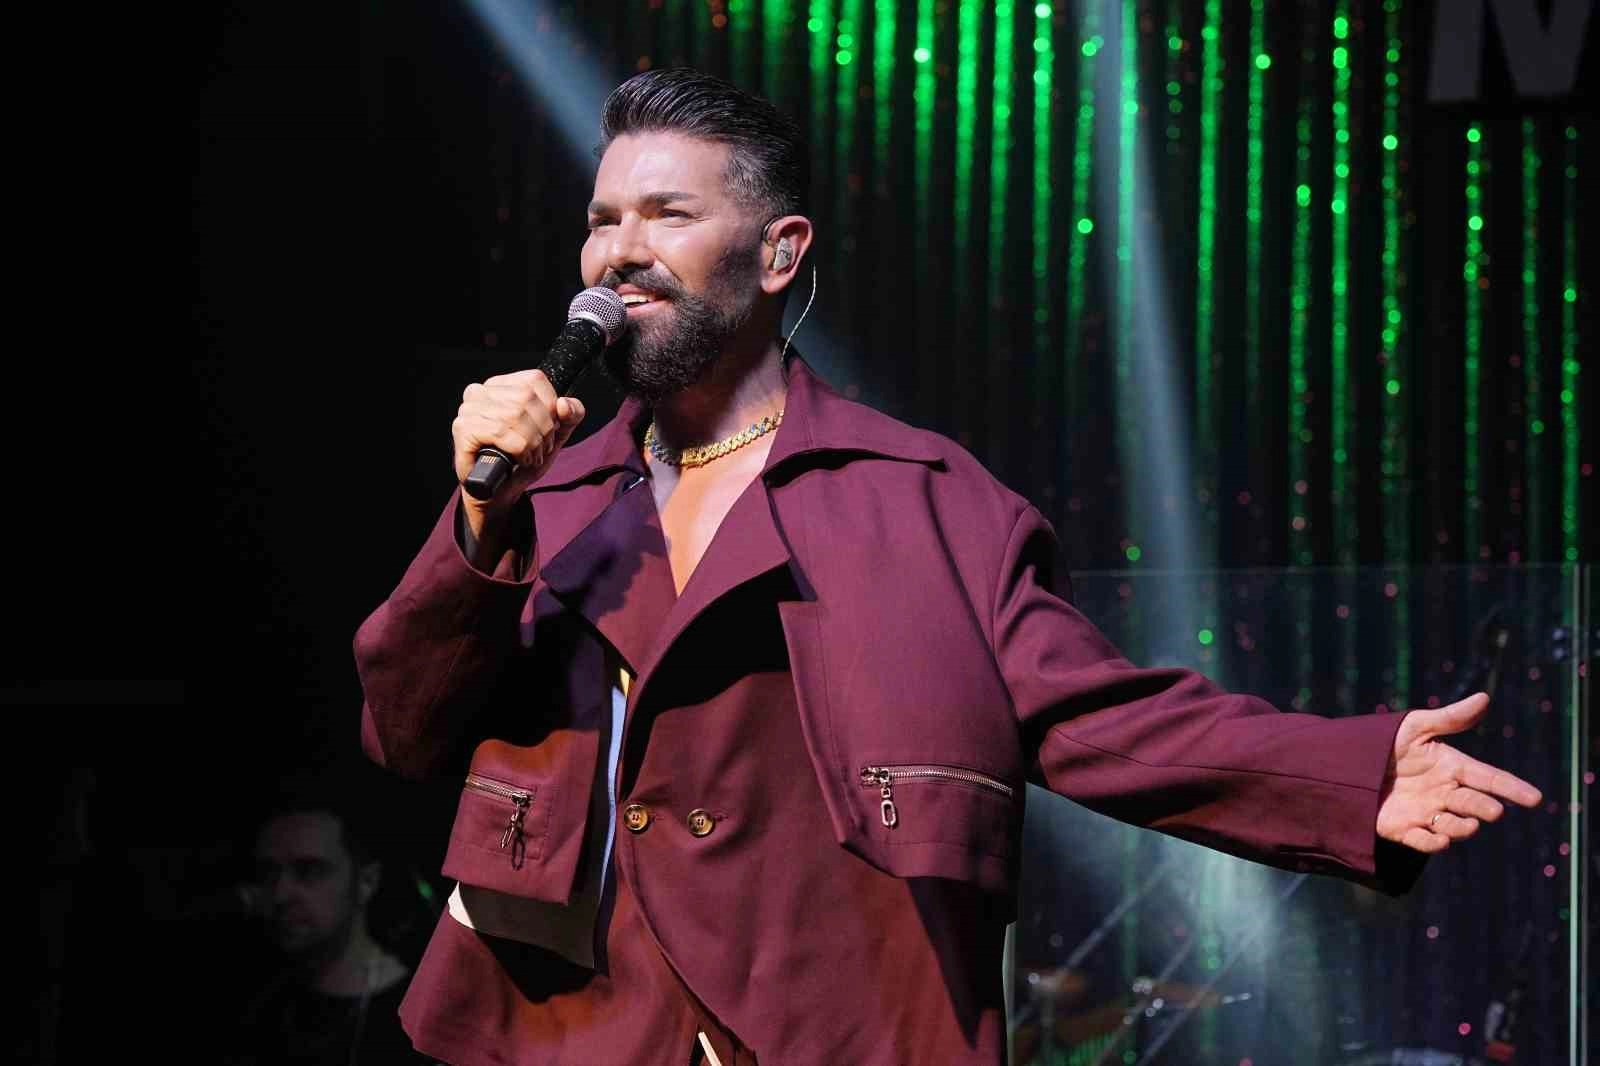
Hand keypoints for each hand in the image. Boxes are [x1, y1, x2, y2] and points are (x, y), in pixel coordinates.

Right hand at [452, 370, 585, 536]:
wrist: (498, 492)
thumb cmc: (522, 459)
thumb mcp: (556, 434)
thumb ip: (571, 414)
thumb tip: (564, 404)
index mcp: (501, 385)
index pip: (535, 380)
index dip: (550, 407)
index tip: (549, 429)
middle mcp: (480, 392)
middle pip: (526, 398)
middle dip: (543, 429)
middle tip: (541, 448)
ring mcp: (469, 409)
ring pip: (514, 414)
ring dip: (532, 442)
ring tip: (531, 456)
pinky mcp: (463, 429)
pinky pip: (499, 431)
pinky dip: (518, 448)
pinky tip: (519, 459)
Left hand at [1376, 692, 1541, 853]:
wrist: (1343, 765)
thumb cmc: (1382, 742)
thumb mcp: (1414, 726)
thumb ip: (1449, 717)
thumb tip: (1485, 698)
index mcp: (1451, 766)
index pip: (1489, 778)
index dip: (1512, 788)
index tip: (1535, 798)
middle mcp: (1444, 792)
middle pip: (1476, 804)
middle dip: (1486, 808)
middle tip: (1491, 809)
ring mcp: (1426, 812)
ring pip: (1457, 827)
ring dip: (1462, 827)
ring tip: (1462, 821)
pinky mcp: (1404, 829)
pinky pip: (1426, 842)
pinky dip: (1433, 842)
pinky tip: (1437, 837)